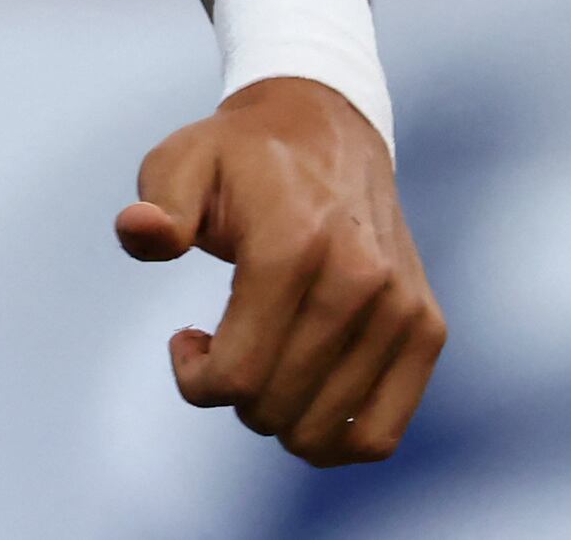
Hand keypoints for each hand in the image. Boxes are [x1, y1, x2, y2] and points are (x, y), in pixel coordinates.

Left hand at [120, 78, 443, 463]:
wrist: (327, 131)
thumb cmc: (240, 158)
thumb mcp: (180, 161)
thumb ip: (156, 205)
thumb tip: (142, 231)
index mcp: (293, 244)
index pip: (238, 373)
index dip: (195, 379)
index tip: (185, 339)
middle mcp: (359, 281)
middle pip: (278, 406)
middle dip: (232, 395)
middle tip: (221, 347)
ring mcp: (402, 309)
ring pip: (330, 431)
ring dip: (279, 418)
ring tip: (262, 365)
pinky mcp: (427, 329)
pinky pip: (382, 433)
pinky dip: (335, 439)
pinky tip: (304, 399)